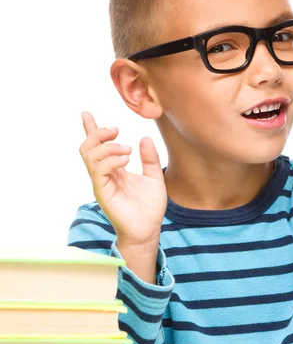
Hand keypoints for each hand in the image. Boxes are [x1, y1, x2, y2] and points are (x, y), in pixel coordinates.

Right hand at [79, 112, 167, 246]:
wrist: (149, 229)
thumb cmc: (150, 207)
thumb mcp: (155, 178)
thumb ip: (150, 159)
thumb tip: (144, 138)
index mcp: (115, 169)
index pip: (98, 146)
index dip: (91, 129)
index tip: (86, 114)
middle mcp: (105, 174)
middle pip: (88, 147)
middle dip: (98, 133)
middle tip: (116, 130)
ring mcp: (101, 183)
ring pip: (90, 156)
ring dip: (108, 146)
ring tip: (126, 150)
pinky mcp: (102, 192)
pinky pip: (99, 170)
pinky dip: (111, 160)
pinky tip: (126, 160)